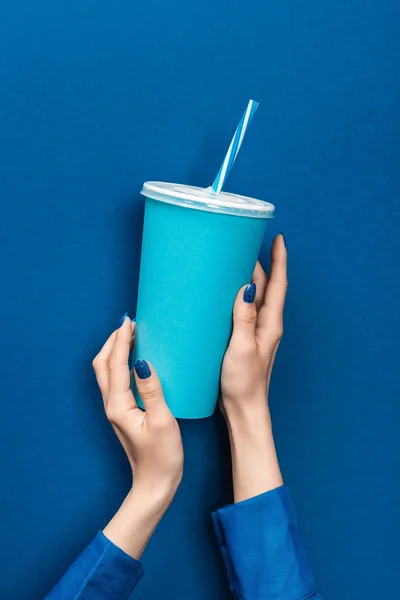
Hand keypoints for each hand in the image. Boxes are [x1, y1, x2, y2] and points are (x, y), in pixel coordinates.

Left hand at [92, 316, 182, 557]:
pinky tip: (136, 361)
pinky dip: (120, 364)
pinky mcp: (123, 413)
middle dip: (113, 342)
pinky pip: (115, 381)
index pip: (116, 364)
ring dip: (115, 351)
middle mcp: (111, 405)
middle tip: (129, 324)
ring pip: (106, 373)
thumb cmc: (162, 457)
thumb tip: (142, 362)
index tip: (129, 321)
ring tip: (132, 336)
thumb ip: (152, 390)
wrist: (154, 485)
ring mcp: (115, 410)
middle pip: (103, 365)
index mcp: (118, 405)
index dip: (121, 340)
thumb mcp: (162, 421)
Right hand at [220, 234, 287, 501]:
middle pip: (265, 286)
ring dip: (247, 278)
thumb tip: (247, 286)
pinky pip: (241, 310)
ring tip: (232, 261)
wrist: (243, 408)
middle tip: (244, 243)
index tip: (278, 238)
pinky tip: (221, 295)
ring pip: (253, 297)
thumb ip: (243, 318)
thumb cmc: (245, 382)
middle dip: (259, 263)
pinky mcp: (242, 339)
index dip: (279, 260)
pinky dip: (235, 296)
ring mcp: (255, 331)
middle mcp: (265, 324)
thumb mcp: (242, 348)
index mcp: (270, 323)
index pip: (278, 284)